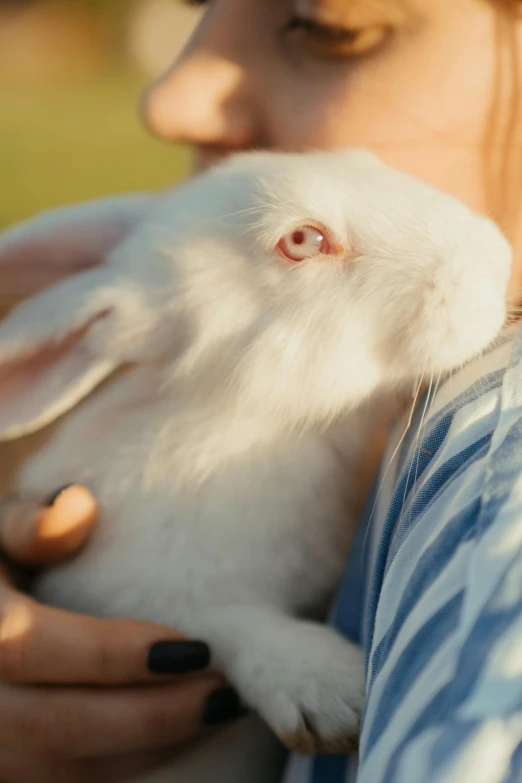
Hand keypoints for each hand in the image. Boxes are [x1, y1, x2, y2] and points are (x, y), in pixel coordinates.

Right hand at [0, 487, 243, 781]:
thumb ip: (30, 523)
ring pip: (58, 769)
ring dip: (145, 749)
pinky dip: (120, 766)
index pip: (29, 645)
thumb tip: (80, 507)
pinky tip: (171, 737)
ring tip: (213, 713)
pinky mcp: (2, 767)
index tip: (195, 648)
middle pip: (52, 725)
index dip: (113, 653)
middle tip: (225, 694)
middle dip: (150, 716)